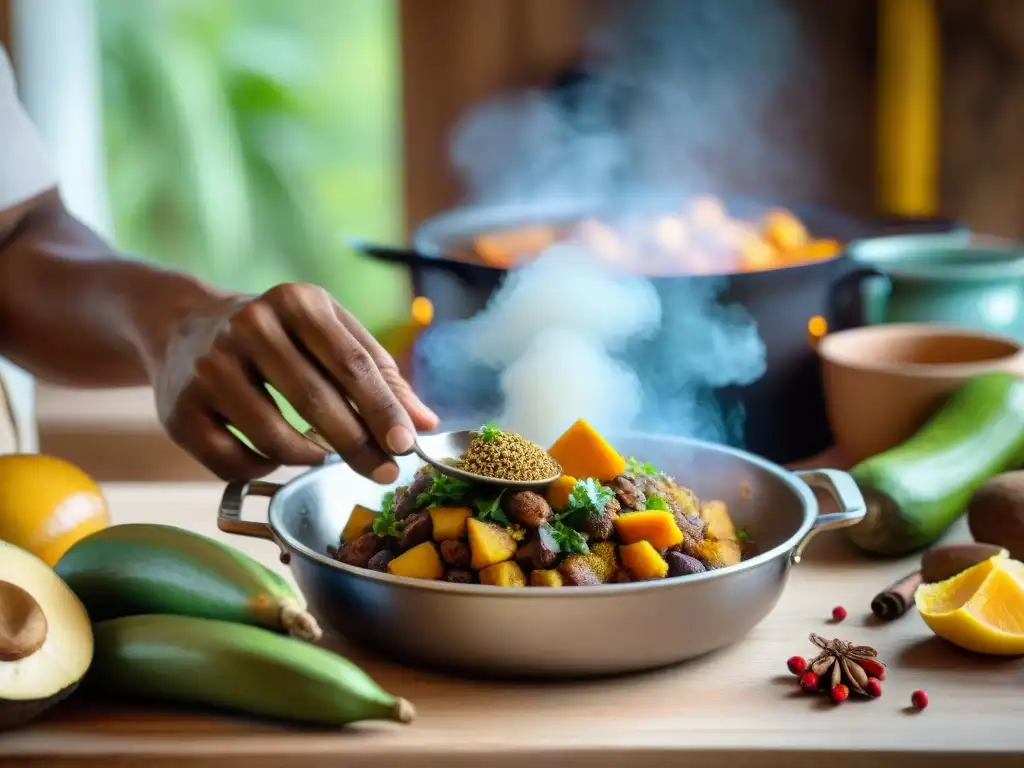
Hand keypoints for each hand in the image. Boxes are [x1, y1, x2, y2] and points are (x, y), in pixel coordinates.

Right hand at [151, 283, 438, 481]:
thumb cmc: (279, 334)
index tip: (407, 446)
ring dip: (309, 458)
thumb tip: (426, 424)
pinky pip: (233, 460)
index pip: (352, 363)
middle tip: (383, 472)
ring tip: (322, 455)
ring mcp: (210, 367)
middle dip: (357, 445)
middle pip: (316, 400)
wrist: (184, 325)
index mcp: (297, 301)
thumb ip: (380, 374)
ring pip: (275, 437)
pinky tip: (275, 453)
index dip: (383, 409)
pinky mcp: (180, 408)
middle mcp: (249, 325)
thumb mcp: (330, 333)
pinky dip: (264, 466)